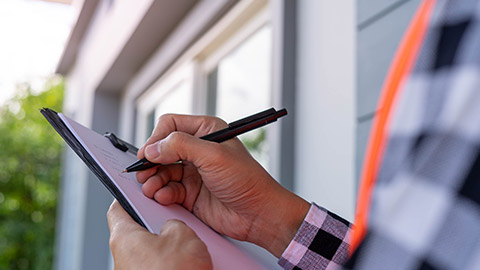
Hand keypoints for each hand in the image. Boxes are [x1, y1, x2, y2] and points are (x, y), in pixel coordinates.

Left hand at [107, 200, 211, 269]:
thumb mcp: (182, 234)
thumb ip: (174, 223)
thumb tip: (173, 228)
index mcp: (123, 237)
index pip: (118, 209)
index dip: (129, 197)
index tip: (137, 191)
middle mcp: (122, 257)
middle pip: (138, 231)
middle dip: (158, 225)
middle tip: (174, 220)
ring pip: (151, 251)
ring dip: (168, 247)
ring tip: (188, 247)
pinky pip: (158, 266)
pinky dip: (172, 263)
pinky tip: (188, 263)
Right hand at [136, 114, 309, 256]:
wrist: (258, 214)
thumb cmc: (246, 180)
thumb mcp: (214, 156)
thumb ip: (180, 146)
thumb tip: (152, 148)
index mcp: (206, 131)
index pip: (170, 125)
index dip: (156, 138)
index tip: (148, 153)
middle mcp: (197, 150)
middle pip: (161, 149)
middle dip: (150, 161)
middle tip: (143, 172)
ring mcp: (193, 172)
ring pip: (161, 171)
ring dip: (153, 179)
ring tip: (151, 188)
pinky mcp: (190, 193)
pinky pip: (167, 189)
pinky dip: (161, 193)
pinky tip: (163, 197)